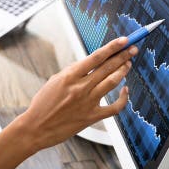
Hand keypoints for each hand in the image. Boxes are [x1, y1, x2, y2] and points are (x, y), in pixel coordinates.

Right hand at [15, 36, 134, 152]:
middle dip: (122, 56)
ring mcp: (88, 103)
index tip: (123, 40)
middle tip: (132, 49)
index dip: (112, 47)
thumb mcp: (54, 81)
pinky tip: (125, 90)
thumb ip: (72, 73)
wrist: (36, 128)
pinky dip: (123, 98)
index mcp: (69, 76)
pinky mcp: (92, 117)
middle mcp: (80, 88)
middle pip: (107, 68)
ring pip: (112, 83)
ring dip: (122, 71)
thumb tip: (89, 65)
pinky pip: (114, 107)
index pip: (96, 57)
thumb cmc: (42, 104)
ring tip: (128, 63)